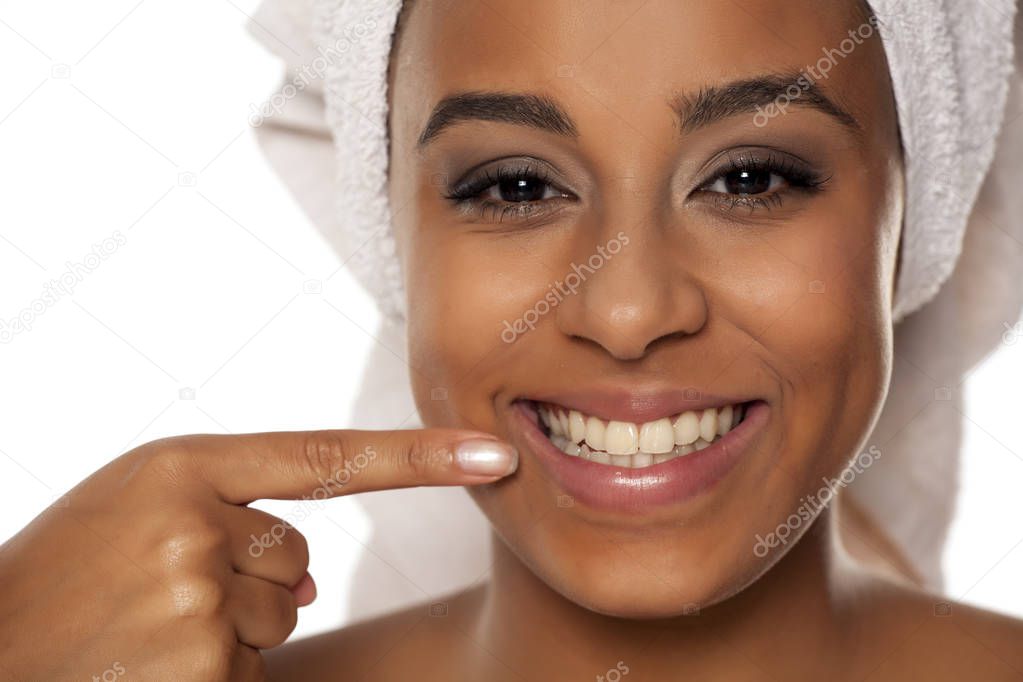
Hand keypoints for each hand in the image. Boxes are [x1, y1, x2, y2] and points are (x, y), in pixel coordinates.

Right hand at [0, 428, 516, 680]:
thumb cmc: (62, 580)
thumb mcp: (136, 514)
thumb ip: (231, 517)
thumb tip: (311, 579)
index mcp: (180, 468)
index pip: (327, 458)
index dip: (419, 456)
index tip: (495, 454)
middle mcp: (194, 523)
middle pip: (296, 556)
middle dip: (248, 580)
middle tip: (156, 595)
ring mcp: (196, 598)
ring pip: (279, 614)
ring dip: (228, 630)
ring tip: (143, 630)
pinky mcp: (202, 667)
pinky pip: (254, 668)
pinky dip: (216, 671)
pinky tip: (151, 666)